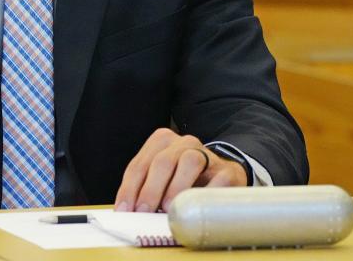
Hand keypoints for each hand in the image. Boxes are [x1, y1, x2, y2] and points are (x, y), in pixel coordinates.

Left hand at [114, 128, 246, 212]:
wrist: (223, 175)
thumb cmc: (185, 179)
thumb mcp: (161, 179)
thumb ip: (145, 188)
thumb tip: (129, 211)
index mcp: (161, 142)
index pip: (139, 165)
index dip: (130, 188)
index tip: (125, 209)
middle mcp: (183, 143)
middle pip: (162, 162)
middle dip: (150, 189)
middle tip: (144, 211)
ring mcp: (207, 154)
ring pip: (189, 162)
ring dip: (176, 187)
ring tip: (169, 208)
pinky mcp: (228, 170)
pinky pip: (218, 179)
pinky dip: (206, 194)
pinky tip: (196, 208)